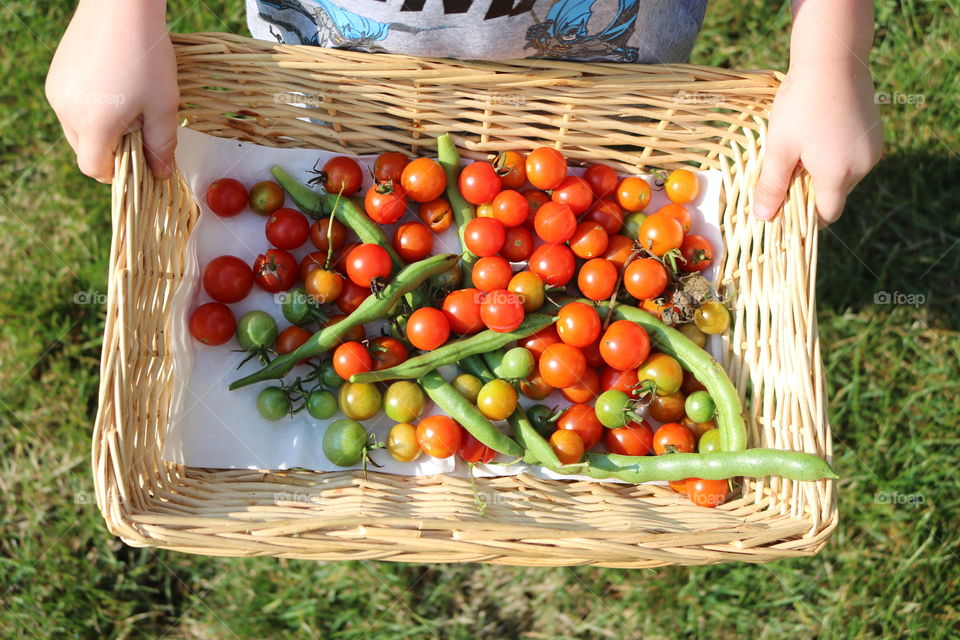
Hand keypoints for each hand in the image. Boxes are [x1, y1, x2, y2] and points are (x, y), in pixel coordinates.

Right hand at [46, 0, 177, 182]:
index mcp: (92, 125)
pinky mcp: (56, 77)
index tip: (139, 162)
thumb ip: (161, 145)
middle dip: (112, 150)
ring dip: (101, 129)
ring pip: (77, 129)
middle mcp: (66, 111)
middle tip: (140, 128)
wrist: (120, 7)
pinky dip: (90, 109)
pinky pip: (71, 107)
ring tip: (128, 103)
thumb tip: (161, 174)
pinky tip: (113, 88)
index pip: (94, 169)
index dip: (118, 173)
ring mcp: (57, 92)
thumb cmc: (146, 56)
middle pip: (85, 151)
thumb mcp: (163, 107)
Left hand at [753, 60, 882, 225]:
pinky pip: (853, 155)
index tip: (784, 204)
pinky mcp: (875, 132)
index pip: (826, 214)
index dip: (804, 216)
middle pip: (835, 194)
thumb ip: (772, 185)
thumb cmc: (801, 104)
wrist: (833, 58)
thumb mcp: (779, 147)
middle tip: (786, 166)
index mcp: (839, 175)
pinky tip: (818, 131)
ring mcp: (873, 148)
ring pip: (844, 174)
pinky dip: (835, 153)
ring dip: (822, 170)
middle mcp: (863, 166)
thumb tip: (764, 218)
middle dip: (810, 189)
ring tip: (802, 144)